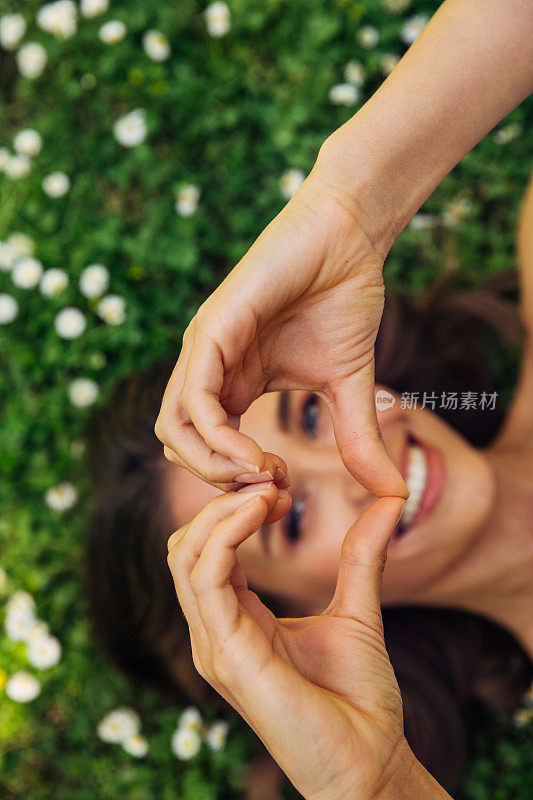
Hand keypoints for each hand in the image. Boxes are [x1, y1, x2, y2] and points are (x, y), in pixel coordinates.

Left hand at [155, 169, 406, 497]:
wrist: (348, 239)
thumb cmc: (343, 300)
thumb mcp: (349, 384)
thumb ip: (357, 438)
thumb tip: (392, 493)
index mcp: (232, 384)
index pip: (208, 450)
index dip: (238, 481)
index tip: (284, 488)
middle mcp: (210, 371)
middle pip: (179, 445)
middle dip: (219, 480)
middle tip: (270, 488)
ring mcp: (204, 351)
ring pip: (174, 429)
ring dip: (214, 467)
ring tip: (264, 473)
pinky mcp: (211, 330)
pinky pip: (194, 400)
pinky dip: (218, 438)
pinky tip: (257, 452)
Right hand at [167, 485, 428, 799]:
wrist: (372, 761)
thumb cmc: (360, 699)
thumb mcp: (357, 610)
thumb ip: (361, 556)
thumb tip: (388, 501)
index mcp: (237, 619)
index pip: (207, 549)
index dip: (236, 508)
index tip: (280, 484)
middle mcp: (215, 630)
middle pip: (186, 545)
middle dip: (224, 501)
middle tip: (273, 480)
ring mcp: (214, 644)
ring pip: (187, 554)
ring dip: (225, 511)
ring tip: (270, 491)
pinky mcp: (225, 654)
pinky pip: (205, 577)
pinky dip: (227, 533)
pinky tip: (263, 511)